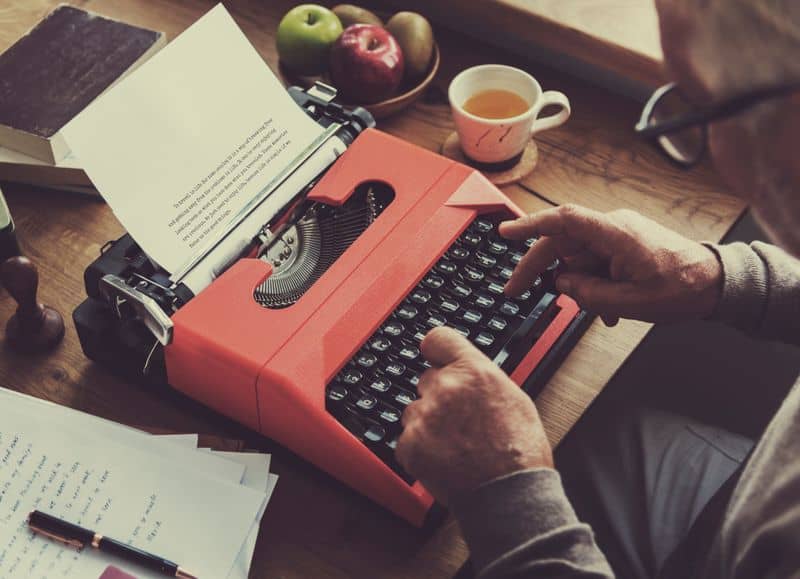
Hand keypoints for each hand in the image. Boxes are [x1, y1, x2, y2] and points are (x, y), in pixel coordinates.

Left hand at [395, 327, 552, 505]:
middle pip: (427, 380)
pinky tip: (445, 459)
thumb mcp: (513, 398)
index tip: (435, 357)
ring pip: (415, 410)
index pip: (437, 339)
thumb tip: (466, 370)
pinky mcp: (409, 444)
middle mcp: (445, 388)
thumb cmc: (519, 451)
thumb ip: (482, 377)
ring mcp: (424, 416)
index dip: (436, 350)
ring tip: (456, 445)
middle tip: (460, 420)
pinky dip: (421, 449)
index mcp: (473, 371)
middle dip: (439, 396)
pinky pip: (408, 438)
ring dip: (428, 423)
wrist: (508, 494)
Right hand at [499, 205, 722, 325]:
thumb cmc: (683, 288)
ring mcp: (618, 235)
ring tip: (600, 310)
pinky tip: (607, 307)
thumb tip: (562, 284)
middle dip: (538, 268)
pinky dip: (593, 284)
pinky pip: (593, 262)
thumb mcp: (631, 303)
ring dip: (578, 285)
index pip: (564, 221)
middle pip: (561, 243)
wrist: (716, 284)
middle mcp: (613, 228)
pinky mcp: (622, 245)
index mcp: (615, 234)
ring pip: (577, 257)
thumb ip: (589, 294)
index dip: (530, 225)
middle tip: (516, 289)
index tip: (505, 233)